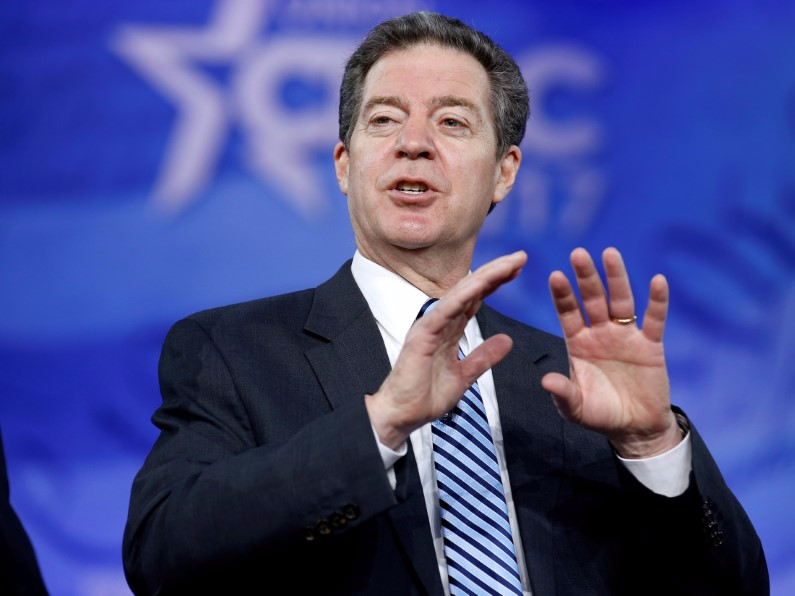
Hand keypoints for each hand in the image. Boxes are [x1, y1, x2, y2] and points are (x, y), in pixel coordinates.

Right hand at [366, 251, 527, 448]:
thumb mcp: (465, 375)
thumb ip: (484, 357)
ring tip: (508, 264)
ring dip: (485, 277)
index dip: (496, 283)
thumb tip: (507, 340)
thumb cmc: (425, 396)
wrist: (401, 416)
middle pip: (471, 290)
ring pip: (461, 294)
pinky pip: (445, 311)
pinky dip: (462, 296)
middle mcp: (440, 322)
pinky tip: (480, 284)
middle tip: (520, 256)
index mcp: (449, 329)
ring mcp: (430, 325)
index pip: (476, 299)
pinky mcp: (422, 335)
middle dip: (496, 272)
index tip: (518, 269)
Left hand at [541, 247, 680, 457]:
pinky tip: (657, 280)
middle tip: (578, 253)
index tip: (555, 275)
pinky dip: (658, 301)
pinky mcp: (651, 346)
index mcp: (578, 343)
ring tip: (610, 253)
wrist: (635, 428)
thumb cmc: (600, 415)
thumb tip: (546, 380)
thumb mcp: (576, 408)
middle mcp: (600, 333)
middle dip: (586, 277)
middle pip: (593, 299)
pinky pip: (655, 320)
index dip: (563, 295)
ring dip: (617, 278)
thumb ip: (563, 393)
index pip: (568, 313)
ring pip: (621, 302)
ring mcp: (626, 336)